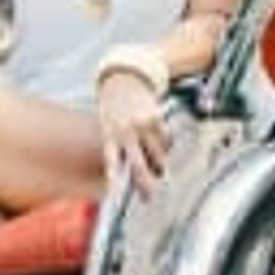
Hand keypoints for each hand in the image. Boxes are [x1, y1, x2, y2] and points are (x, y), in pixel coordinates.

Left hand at [96, 69, 166, 185]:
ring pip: (158, 155)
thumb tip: (137, 172)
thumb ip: (117, 147)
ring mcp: (143, 125)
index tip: (116, 196)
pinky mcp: (157, 118)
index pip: (111, 161)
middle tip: (150, 197)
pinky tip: (161, 144)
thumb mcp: (107, 126)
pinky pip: (166, 140)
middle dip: (145, 184)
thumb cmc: (113, 107)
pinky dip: (165, 146)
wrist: (125, 77)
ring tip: (158, 168)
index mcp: (109, 134)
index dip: (114, 179)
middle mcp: (126, 131)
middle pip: (139, 166)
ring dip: (159, 165)